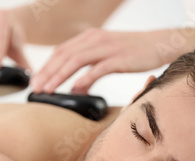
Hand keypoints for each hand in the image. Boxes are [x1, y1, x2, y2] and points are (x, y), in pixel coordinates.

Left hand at [31, 28, 170, 93]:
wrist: (159, 44)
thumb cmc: (132, 53)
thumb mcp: (106, 57)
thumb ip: (89, 70)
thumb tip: (76, 89)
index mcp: (89, 37)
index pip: (61, 52)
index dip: (46, 67)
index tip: (35, 82)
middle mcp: (95, 39)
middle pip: (64, 56)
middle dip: (47, 73)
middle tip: (36, 89)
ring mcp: (107, 48)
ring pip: (76, 61)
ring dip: (60, 77)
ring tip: (49, 90)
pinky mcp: (120, 58)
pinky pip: (98, 68)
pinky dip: (85, 79)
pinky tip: (76, 89)